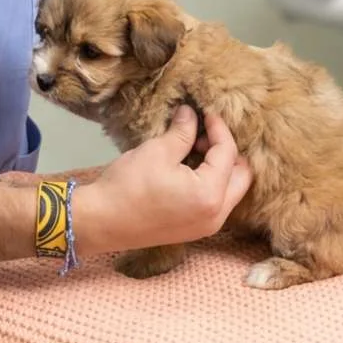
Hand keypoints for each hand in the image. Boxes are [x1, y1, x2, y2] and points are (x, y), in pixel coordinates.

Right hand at [72, 106, 252, 257]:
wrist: (101, 221)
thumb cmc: (129, 184)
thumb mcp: (158, 151)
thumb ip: (183, 131)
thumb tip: (191, 113)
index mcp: (210, 195)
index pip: (228, 154)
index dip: (219, 128)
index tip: (206, 112)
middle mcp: (216, 215)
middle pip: (241, 176)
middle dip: (228, 151)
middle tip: (204, 133)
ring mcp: (206, 226)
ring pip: (230, 190)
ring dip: (220, 167)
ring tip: (194, 147)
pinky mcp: (194, 230)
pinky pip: (216, 201)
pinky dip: (211, 182)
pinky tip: (188, 166)